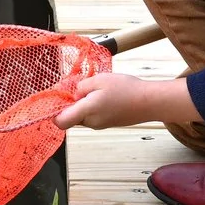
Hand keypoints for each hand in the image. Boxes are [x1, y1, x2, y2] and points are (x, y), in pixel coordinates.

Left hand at [52, 71, 194, 130]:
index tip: (59, 98)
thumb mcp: (99, 80)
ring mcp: (100, 124)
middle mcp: (91, 122)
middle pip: (71, 116)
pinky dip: (95, 105)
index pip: (60, 122)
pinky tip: (107, 94)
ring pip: (82, 114)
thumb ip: (80, 87)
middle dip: (73, 101)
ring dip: (85, 102)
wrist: (150, 102)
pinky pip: (94, 115)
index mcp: (86, 111)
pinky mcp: (108, 123)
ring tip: (99, 88)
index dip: (55, 111)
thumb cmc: (126, 89)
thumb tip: (72, 93)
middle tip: (85, 85)